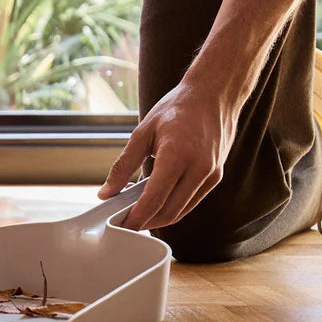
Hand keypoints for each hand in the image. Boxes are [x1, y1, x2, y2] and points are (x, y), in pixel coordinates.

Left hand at [98, 81, 235, 231]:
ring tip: (138, 212)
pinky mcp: (216, 177)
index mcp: (177, 155)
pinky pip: (191, 202)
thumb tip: (106, 192)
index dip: (136, 218)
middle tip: (125, 222)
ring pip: (181, 211)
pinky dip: (173, 207)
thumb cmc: (177, 108)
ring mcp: (211, 175)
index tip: (121, 226)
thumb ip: (123, 165)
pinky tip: (158, 200)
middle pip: (168, 212)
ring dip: (159, 218)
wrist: (214, 94)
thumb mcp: (143, 132)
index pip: (154, 200)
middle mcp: (198, 169)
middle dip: (145, 222)